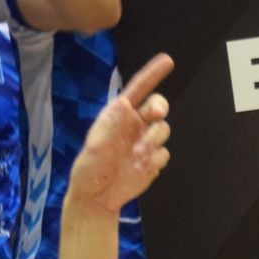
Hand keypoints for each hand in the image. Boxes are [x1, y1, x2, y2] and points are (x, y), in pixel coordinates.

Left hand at [66, 54, 173, 214]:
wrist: (97, 198)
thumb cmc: (90, 170)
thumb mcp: (95, 148)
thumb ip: (111, 126)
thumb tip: (124, 104)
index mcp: (118, 116)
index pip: (138, 90)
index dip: (152, 74)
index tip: (167, 61)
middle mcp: (134, 125)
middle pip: (157, 106)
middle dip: (159, 107)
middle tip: (156, 113)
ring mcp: (145, 142)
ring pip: (163, 129)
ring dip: (154, 140)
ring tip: (137, 155)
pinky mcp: (153, 160)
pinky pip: (164, 153)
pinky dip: (155, 160)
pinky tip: (141, 168)